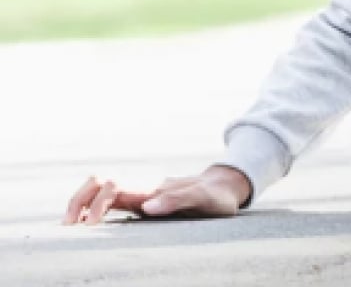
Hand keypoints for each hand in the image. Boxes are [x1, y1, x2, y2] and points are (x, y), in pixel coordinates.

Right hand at [63, 165, 250, 224]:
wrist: (225, 188)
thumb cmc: (216, 197)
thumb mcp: (204, 199)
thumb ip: (178, 200)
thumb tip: (146, 207)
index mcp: (151, 189)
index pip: (112, 187)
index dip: (96, 203)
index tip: (91, 225)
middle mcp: (141, 190)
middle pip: (98, 184)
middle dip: (78, 200)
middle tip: (67, 225)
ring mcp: (140, 196)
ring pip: (100, 191)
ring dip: (80, 203)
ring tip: (68, 225)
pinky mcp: (142, 204)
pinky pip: (110, 203)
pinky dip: (91, 210)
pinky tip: (84, 225)